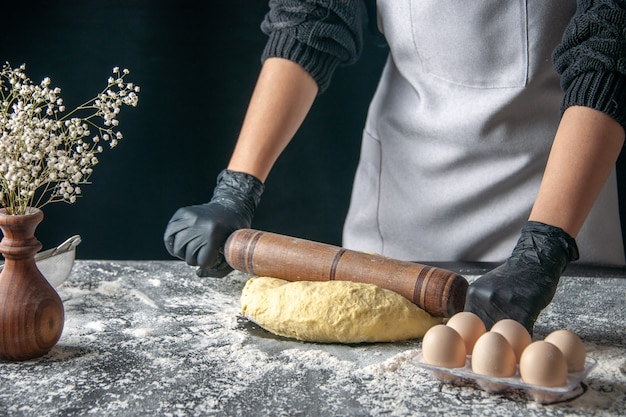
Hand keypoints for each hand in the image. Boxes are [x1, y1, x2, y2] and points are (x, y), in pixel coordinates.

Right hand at [164, 169, 263, 277]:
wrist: (233, 206)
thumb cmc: (235, 232)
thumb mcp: (235, 251)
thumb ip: (221, 270)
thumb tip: (198, 273)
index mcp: (214, 234)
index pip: (202, 262)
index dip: (209, 264)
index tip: (214, 259)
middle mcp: (200, 224)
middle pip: (188, 256)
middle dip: (196, 260)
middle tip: (202, 255)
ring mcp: (190, 217)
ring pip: (177, 247)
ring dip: (183, 254)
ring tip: (190, 253)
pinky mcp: (183, 212)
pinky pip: (170, 232)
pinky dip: (170, 242)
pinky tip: (176, 247)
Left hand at [464, 221, 578, 332]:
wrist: (533, 262)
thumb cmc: (510, 279)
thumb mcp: (485, 288)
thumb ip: (477, 306)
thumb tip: (467, 331)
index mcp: (473, 294)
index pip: (467, 323)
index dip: (474, 336)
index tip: (480, 343)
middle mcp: (485, 297)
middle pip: (483, 331)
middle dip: (490, 340)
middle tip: (498, 345)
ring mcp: (504, 302)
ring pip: (502, 334)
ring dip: (507, 341)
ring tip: (512, 342)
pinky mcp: (525, 307)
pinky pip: (521, 331)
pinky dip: (522, 338)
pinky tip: (524, 337)